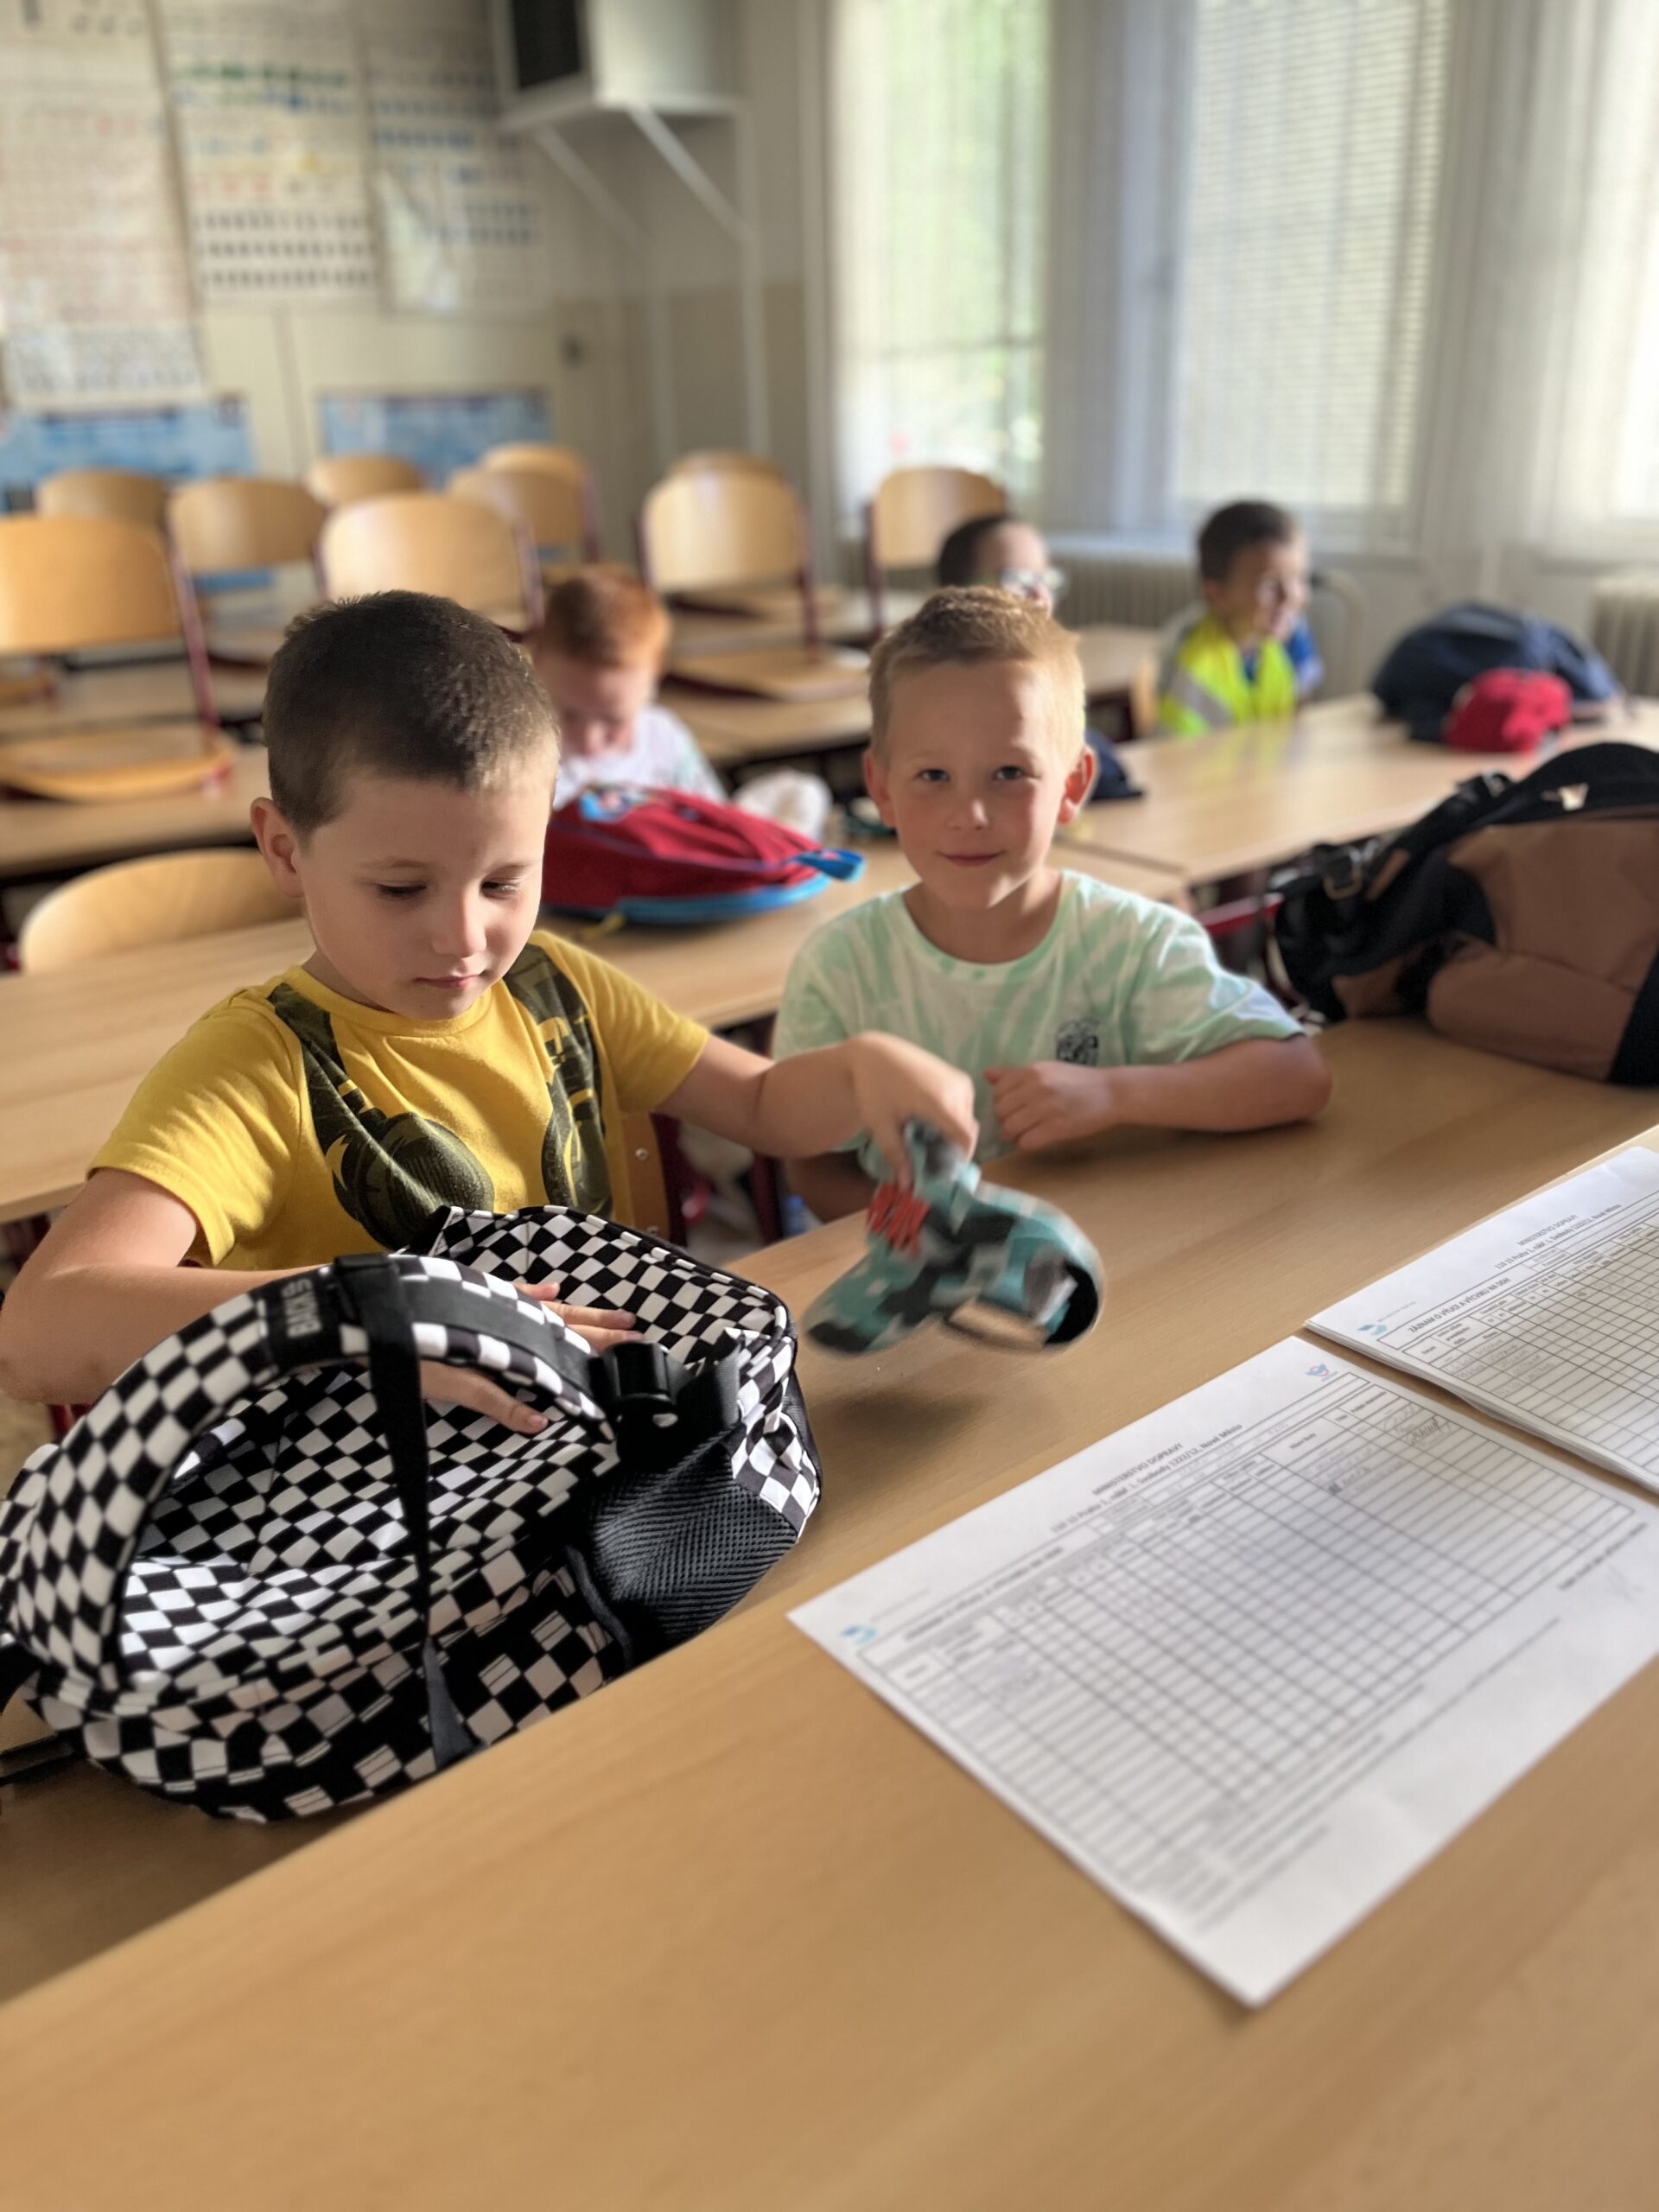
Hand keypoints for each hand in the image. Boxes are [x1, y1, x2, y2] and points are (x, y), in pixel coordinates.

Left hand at [417, 1281, 638, 1435]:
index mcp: (512, 1335)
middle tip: (638, 1331)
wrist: (376, 1307)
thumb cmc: (411, 1348)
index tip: (633, 1349)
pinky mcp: (477, 1291)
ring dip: (582, 1312)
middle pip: (567, 1323)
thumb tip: (539, 1422)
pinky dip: (537, 1292)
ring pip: (551, 1307)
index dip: (600, 1349)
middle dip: (602, 1330)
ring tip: (613, 1314)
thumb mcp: (453, 1381)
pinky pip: (518, 1291)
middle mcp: (511, 1313)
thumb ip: (495, 1401)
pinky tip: (553, 1288)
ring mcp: (497, 1299)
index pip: (565, 1344)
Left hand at [847, 1034, 977, 1179]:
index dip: (957, 1160)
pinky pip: (964, 1107)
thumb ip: (896, 1155)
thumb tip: (907, 1187)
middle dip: (951, 1150)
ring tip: (925, 1138)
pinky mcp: (959, 1077)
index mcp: (940, 1102)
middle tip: (927, 1157)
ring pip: (967, 1121)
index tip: (939, 1171)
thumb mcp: (880, 1125)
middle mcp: (958, 1090)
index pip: (966, 1140)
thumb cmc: (874, 1089)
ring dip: (952, 1135)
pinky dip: (952, 1119)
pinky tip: (930, 1122)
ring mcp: (961, 1081)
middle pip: (967, 1133)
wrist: (873, 1053)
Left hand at [986, 1061, 1116, 1152]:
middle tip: (1019, 1124)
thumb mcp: (1046, 1070)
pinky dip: (1027, 1145)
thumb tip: (987, 1074)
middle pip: (1001, 1112)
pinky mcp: (1057, 1128)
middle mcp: (1036, 1088)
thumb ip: (1016, 1074)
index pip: (998, 1091)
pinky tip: (1036, 1141)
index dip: (1001, 1104)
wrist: (1112, 1093)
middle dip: (1006, 1121)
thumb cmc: (1078, 1081)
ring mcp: (1046, 1108)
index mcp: (1032, 1072)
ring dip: (1014, 1136)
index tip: (1013, 1109)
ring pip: (1010, 1129)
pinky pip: (1027, 1143)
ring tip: (1026, 1134)